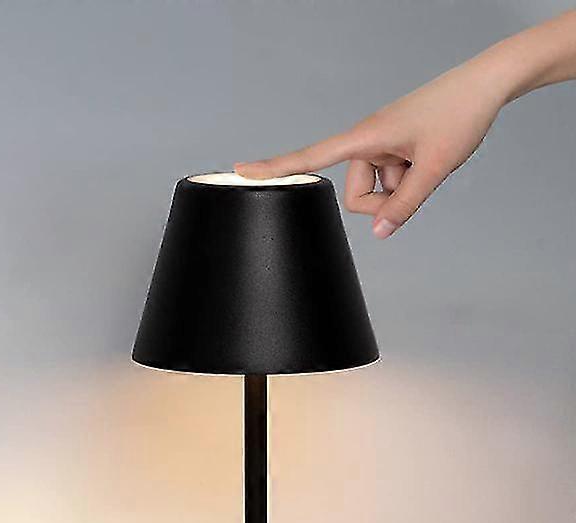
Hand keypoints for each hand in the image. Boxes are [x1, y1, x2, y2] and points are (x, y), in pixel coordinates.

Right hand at [236, 61, 505, 238]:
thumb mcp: (435, 168)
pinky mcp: (393, 146)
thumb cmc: (461, 114)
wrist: (489, 83)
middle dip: (382, 200)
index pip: (310, 158)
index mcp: (365, 137)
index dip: (274, 168)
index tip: (240, 172)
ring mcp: (380, 144)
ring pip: (375, 189)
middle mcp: (366, 139)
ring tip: (429, 163)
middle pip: (355, 194)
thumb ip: (405, 205)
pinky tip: (430, 159)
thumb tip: (379, 232)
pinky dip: (408, 178)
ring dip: (400, 188)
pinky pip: (390, 178)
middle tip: (416, 180)